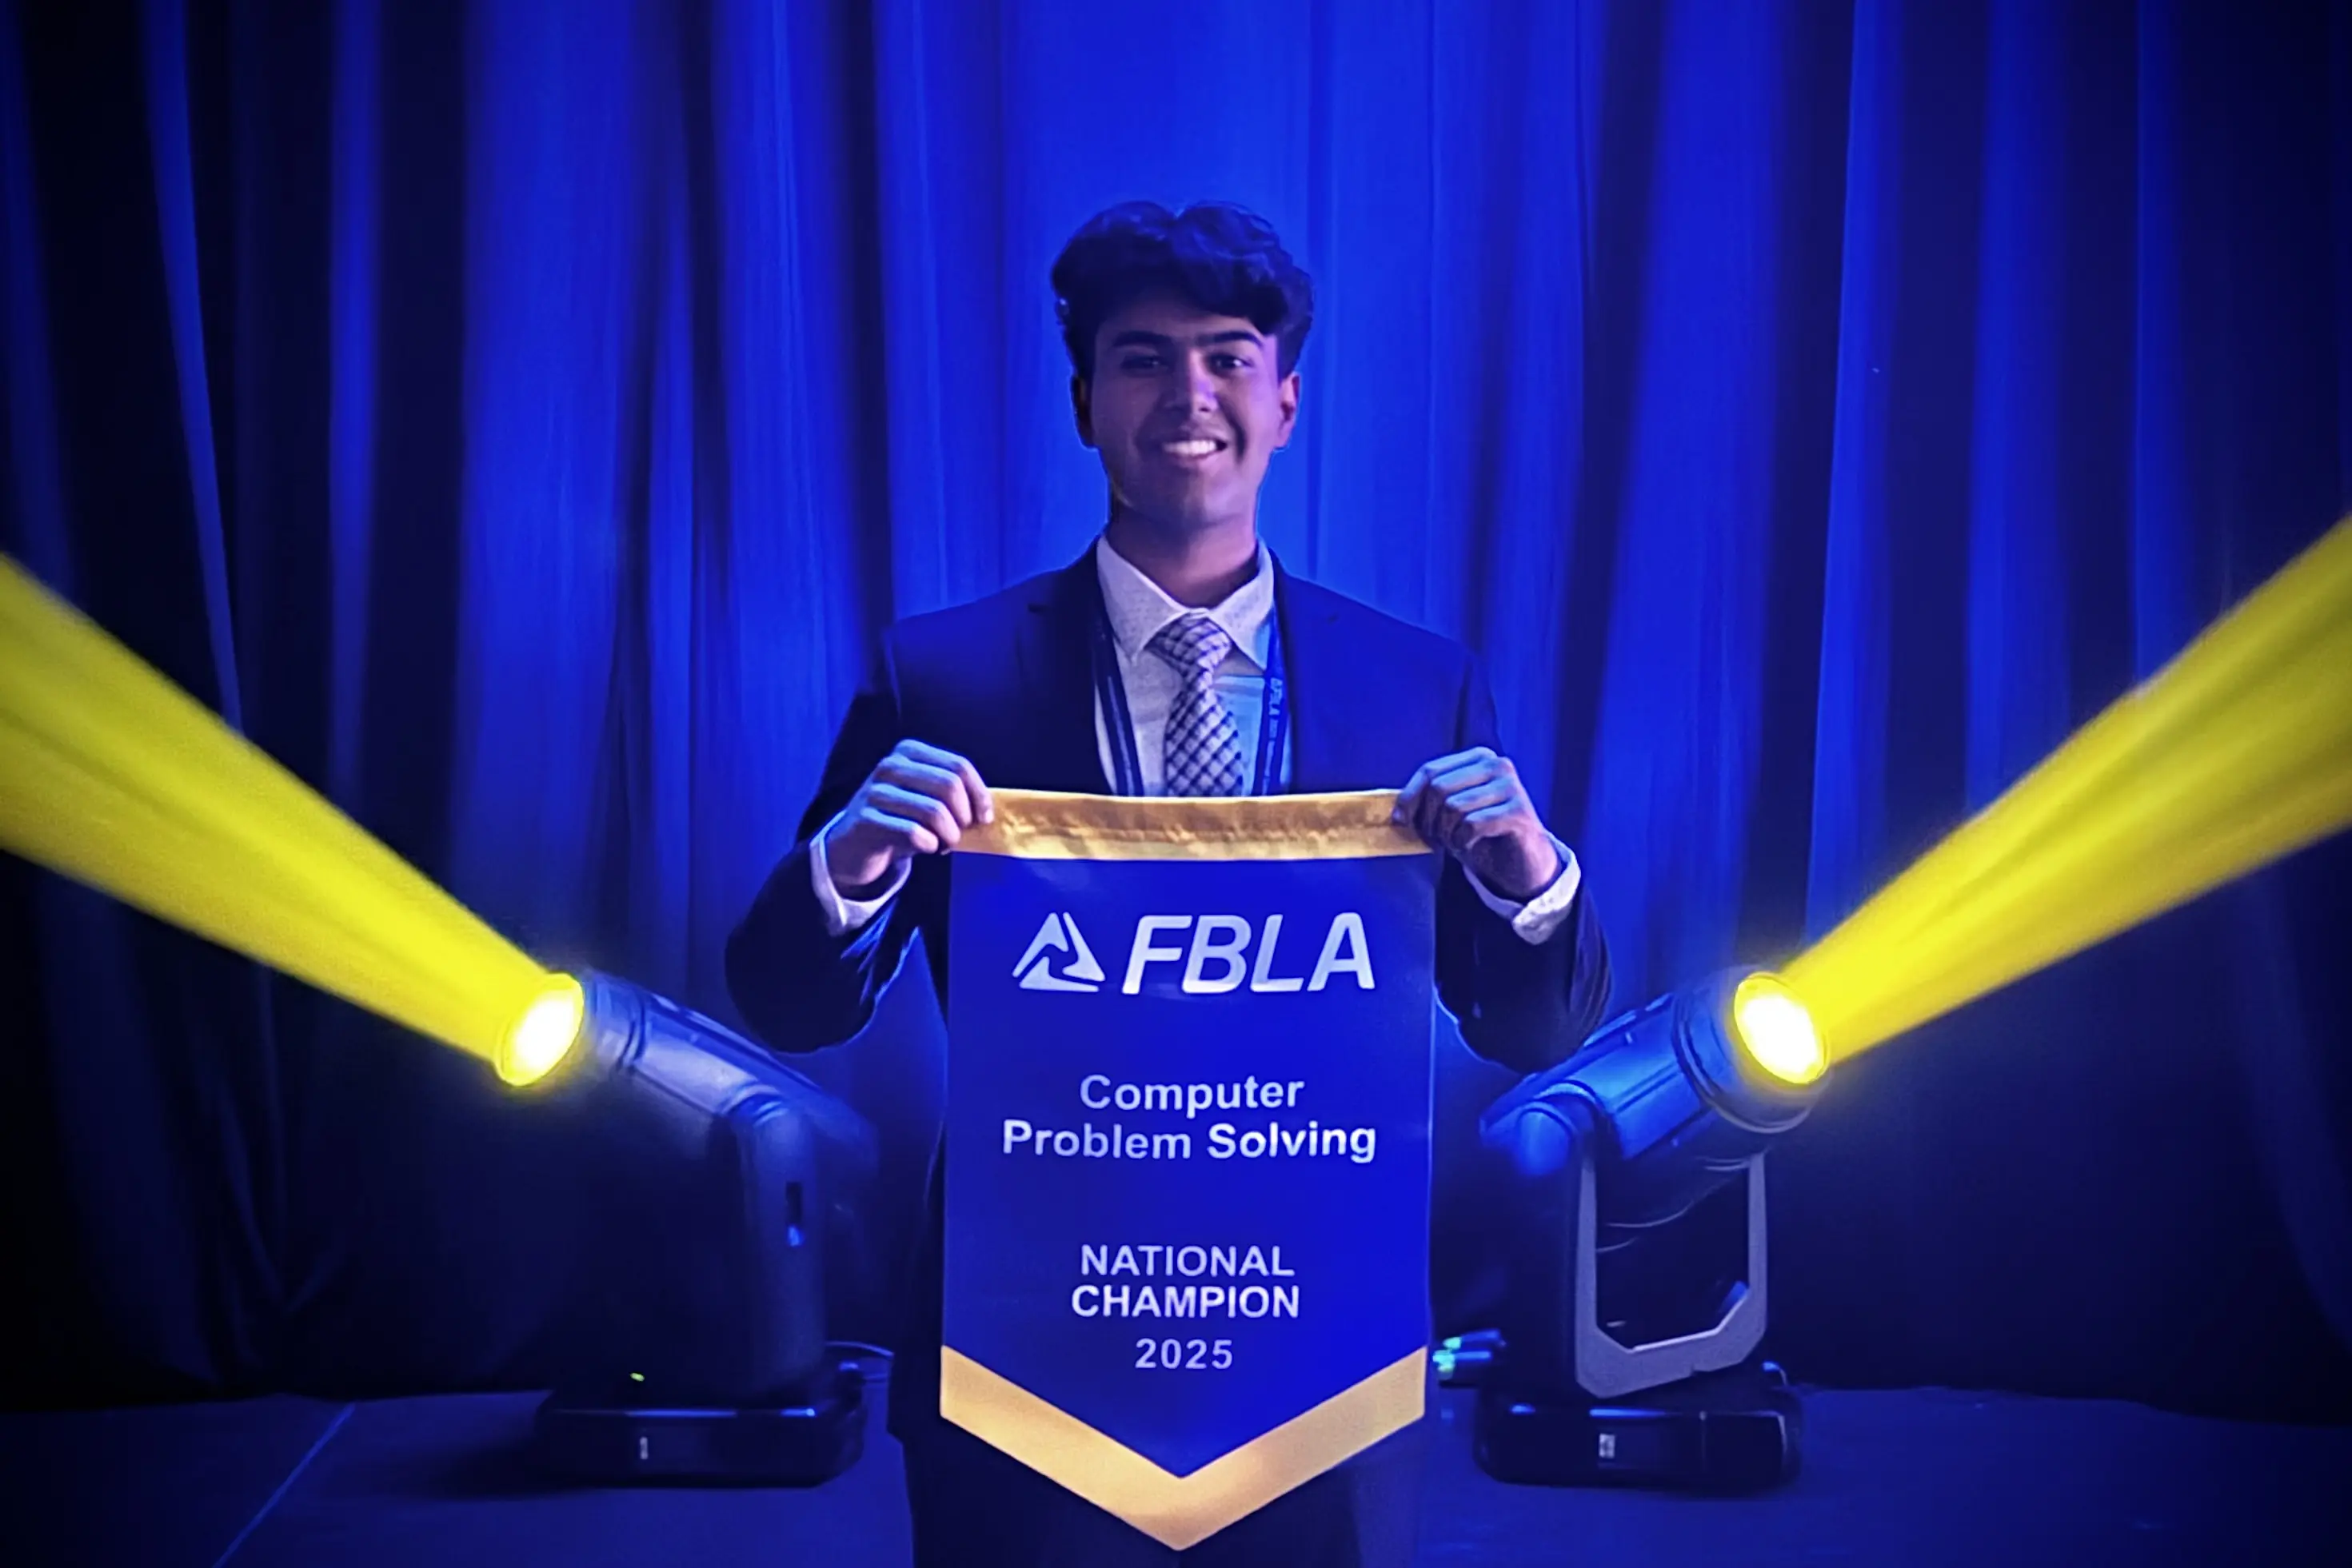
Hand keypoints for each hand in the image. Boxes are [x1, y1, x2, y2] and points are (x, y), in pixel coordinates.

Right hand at [822, 741, 994, 894]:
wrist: (855, 845)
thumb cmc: (901, 819)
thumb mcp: (927, 799)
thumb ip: (955, 796)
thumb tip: (987, 810)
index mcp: (909, 752)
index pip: (959, 766)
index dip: (979, 794)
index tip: (985, 819)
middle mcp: (890, 765)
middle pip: (949, 785)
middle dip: (964, 816)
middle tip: (960, 834)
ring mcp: (875, 791)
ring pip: (934, 811)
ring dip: (949, 835)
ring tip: (945, 844)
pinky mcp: (865, 818)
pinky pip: (914, 832)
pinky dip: (930, 845)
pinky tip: (927, 848)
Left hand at [1394, 747, 1561, 900]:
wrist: (1520, 862)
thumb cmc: (1481, 834)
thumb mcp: (1451, 812)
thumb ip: (1428, 802)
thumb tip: (1396, 812)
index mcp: (1478, 757)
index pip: (1431, 770)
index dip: (1409, 797)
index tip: (1400, 821)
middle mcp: (1497, 764)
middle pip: (1439, 788)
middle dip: (1428, 819)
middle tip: (1435, 839)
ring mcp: (1511, 786)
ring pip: (1454, 807)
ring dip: (1446, 833)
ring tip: (1454, 841)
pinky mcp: (1519, 811)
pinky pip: (1472, 824)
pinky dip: (1462, 841)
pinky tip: (1468, 845)